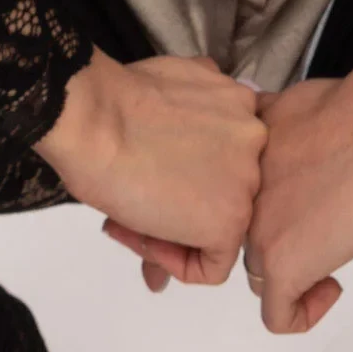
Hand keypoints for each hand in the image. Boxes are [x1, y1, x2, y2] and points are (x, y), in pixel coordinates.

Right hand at [33, 46, 264, 287]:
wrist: (98, 120)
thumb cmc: (116, 103)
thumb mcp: (168, 88)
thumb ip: (189, 117)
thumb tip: (181, 157)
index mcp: (241, 102)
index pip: (226, 150)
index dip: (185, 168)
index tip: (149, 170)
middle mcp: (254, 137)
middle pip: (223, 186)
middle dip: (180, 198)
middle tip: (138, 199)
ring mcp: (246, 180)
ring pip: (218, 223)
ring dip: (177, 229)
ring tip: (134, 219)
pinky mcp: (230, 221)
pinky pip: (213, 265)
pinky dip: (179, 264)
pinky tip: (145, 238)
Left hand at [104, 49, 352, 330]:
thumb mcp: (290, 106)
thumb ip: (274, 134)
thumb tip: (288, 141)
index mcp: (240, 163)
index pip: (235, 201)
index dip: (266, 205)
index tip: (296, 202)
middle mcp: (240, 200)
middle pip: (245, 234)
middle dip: (278, 233)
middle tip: (317, 223)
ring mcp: (259, 234)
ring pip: (260, 271)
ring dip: (291, 267)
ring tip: (329, 251)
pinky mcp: (283, 266)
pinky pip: (280, 316)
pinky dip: (304, 312)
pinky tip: (329, 287)